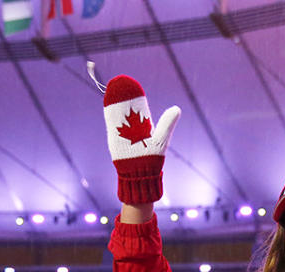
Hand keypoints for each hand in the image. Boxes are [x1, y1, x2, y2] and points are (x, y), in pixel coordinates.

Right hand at [103, 75, 180, 204]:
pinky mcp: (114, 139)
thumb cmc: (152, 160)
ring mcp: (122, 133)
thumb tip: (176, 109)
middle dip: (123, 95)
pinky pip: (111, 123)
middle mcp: (132, 128)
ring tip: (113, 88)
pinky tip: (107, 101)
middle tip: (121, 82)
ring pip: (118, 114)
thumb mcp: (161, 139)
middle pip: (126, 108)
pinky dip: (109, 112)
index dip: (135, 96)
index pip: (138, 106)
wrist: (139, 176)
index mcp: (144, 126)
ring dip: (115, 101)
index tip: (132, 84)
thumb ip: (166, 124)